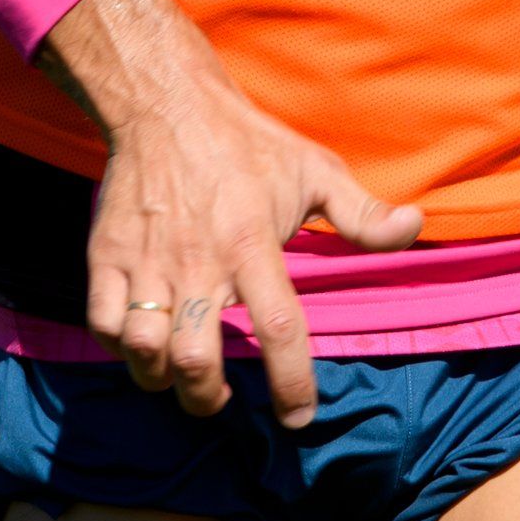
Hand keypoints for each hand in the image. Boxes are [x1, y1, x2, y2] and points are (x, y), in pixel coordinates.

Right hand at [42, 0, 421, 428]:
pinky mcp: (107, 255)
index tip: (298, 417)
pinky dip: (121, 347)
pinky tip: (143, 342)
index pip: (278, 329)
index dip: (291, 384)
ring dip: (162, 379)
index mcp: (252, 243)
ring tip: (180, 377)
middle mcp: (198, 260)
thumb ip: (361, 212)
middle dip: (208, 398)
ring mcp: (147, 260)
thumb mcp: (315, 169)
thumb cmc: (247, 143)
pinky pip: (104, 324)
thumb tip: (414, 228)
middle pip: (195, 360)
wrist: (165, 104)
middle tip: (220, 398)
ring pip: (145, 350)